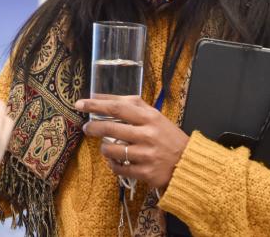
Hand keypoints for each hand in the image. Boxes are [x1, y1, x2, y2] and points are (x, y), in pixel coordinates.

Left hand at [75, 95, 189, 189]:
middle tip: (86, 127)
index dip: (96, 105)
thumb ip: (134, 106)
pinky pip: (119, 168)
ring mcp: (146, 154)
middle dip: (93, 127)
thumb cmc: (168, 137)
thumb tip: (104, 97)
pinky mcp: (145, 172)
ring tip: (106, 146)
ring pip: (112, 149)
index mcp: (150, 117)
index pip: (117, 108)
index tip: (80, 103)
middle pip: (110, 128)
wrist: (188, 163)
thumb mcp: (155, 116)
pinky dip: (113, 164)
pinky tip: (115, 161)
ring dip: (104, 148)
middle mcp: (147, 135)